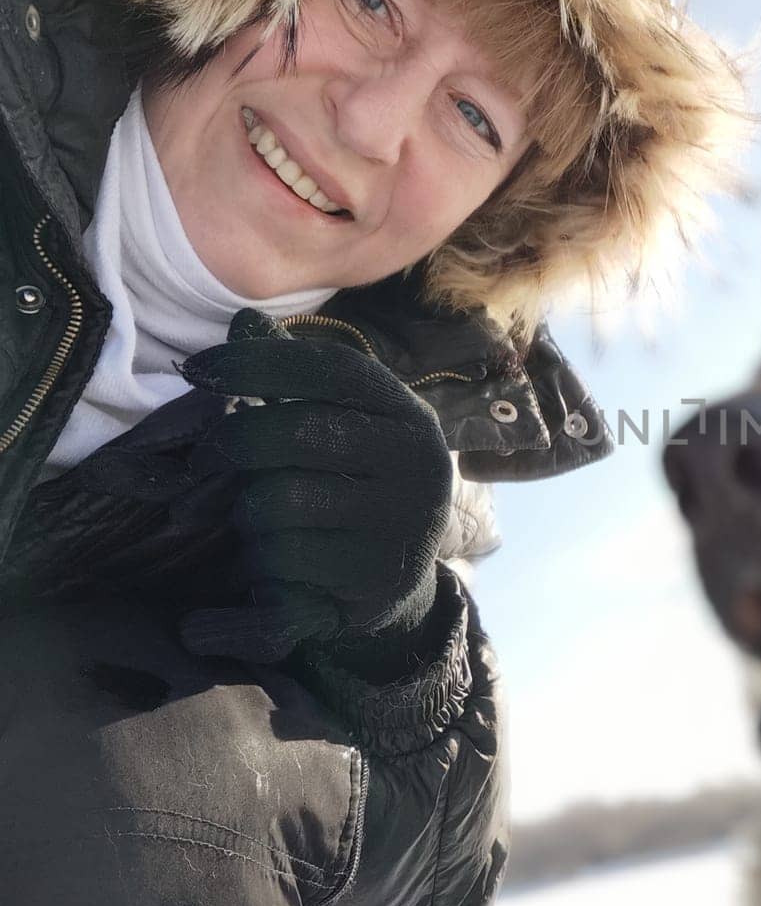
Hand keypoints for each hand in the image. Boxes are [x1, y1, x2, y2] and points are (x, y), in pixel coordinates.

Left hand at [175, 310, 453, 663]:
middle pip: (296, 433)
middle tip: (201, 460)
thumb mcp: (347, 428)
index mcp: (409, 416)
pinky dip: (259, 563)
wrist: (400, 583)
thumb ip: (299, 381)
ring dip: (247, 512)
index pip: (333, 370)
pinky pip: (283, 561)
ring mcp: (400, 524)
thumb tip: (244, 321)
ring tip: (256, 521)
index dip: (260, 362)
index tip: (198, 370)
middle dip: (231, 443)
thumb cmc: (358, 488)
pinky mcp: (373, 580)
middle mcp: (416, 464)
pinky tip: (268, 567)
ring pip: (279, 502)